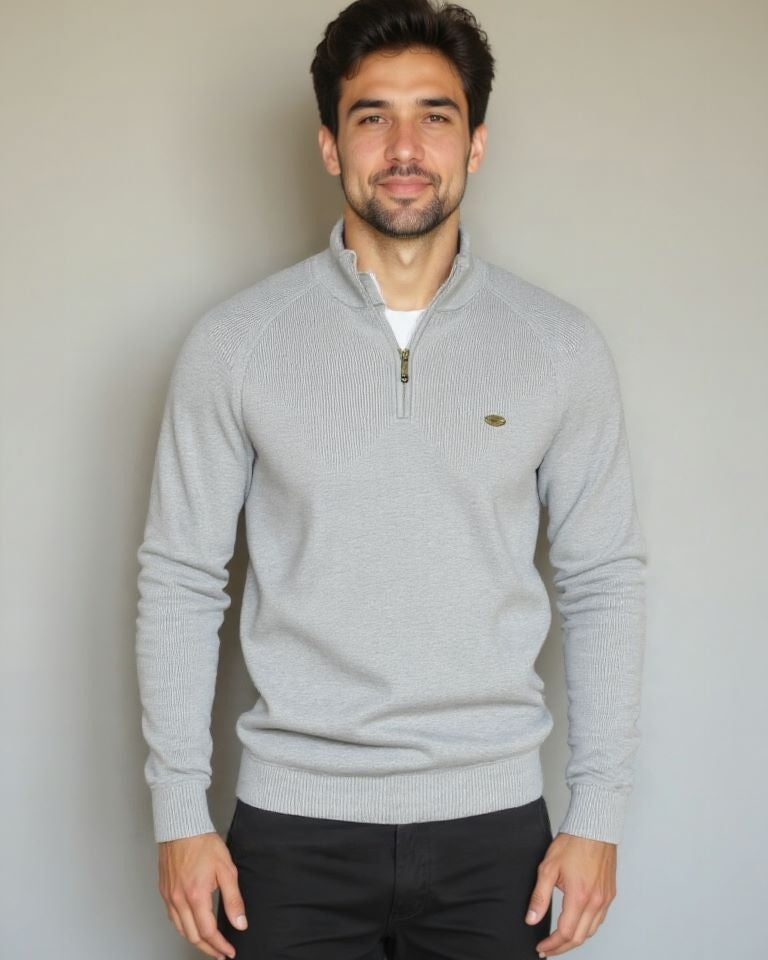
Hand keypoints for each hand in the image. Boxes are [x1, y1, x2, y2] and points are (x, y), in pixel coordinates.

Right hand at [158, 831, 247, 958]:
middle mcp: (179, 900)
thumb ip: (234, 899)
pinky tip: (192, 927)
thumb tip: (240, 923)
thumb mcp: (227, 870)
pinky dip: (183, 928)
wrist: (182, 827)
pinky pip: (172, 918)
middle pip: (193, 936)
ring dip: (195, 941)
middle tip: (221, 953)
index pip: (208, 932)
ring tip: (209, 945)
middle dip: (208, 949)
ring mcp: (169, 897)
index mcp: (196, 896)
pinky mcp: (164, 891)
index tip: (229, 951)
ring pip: (180, 930)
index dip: (220, 945)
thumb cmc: (203, 843)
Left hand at [524, 832, 616, 956]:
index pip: (565, 933)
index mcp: (580, 897)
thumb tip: (531, 919)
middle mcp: (596, 902)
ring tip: (560, 941)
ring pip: (591, 931)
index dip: (552, 944)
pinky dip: (588, 928)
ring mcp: (605, 899)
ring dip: (575, 939)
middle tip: (548, 949)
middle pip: (579, 937)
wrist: (594, 828)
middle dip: (562, 947)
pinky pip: (600, 919)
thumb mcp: (548, 868)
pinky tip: (578, 925)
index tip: (541, 947)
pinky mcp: (610, 894)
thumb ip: (539, 896)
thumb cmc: (572, 843)